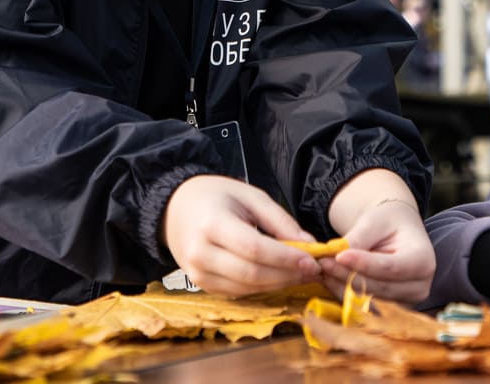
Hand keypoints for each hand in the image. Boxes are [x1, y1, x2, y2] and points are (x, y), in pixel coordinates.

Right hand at [162, 174, 319, 295]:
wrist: (176, 208)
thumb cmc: (216, 196)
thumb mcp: (250, 196)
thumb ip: (279, 220)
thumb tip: (310, 244)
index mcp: (212, 224)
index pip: (254, 249)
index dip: (285, 258)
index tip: (312, 260)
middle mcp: (201, 253)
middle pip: (251, 274)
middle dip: (287, 275)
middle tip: (313, 269)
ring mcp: (198, 273)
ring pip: (247, 288)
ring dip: (278, 284)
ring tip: (301, 274)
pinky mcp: (201, 285)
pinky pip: (238, 292)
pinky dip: (262, 288)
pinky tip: (279, 277)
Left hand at [321, 169, 435, 301]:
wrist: (395, 232)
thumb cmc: (388, 222)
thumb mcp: (375, 221)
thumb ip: (358, 238)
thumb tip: (337, 255)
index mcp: (424, 261)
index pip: (391, 267)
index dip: (363, 264)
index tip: (339, 255)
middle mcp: (419, 287)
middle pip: (379, 287)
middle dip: (347, 275)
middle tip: (323, 261)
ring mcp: (405, 302)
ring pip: (368, 299)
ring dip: (342, 285)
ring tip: (324, 267)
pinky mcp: (389, 309)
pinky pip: (362, 305)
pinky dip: (343, 291)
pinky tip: (330, 277)